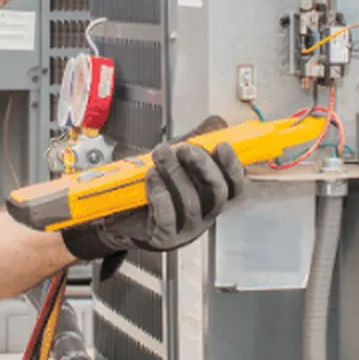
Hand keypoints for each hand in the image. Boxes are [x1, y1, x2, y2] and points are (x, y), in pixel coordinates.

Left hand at [63, 115, 245, 259]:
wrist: (123, 215)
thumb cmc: (157, 186)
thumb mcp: (179, 160)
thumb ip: (199, 141)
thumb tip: (216, 123)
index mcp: (213, 196)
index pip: (235, 185)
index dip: (233, 166)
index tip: (222, 145)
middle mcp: (205, 214)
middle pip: (217, 193)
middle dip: (203, 167)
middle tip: (185, 148)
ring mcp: (186, 228)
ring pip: (191, 203)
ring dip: (176, 175)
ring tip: (161, 155)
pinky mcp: (164, 236)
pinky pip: (167, 217)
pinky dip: (160, 193)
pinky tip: (151, 177)